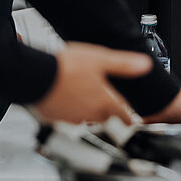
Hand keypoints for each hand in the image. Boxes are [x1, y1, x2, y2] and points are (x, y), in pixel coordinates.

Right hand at [33, 42, 151, 123]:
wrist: (35, 76)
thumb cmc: (66, 67)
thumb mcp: (101, 59)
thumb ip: (124, 65)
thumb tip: (145, 65)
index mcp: (103, 102)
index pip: (122, 115)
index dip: (128, 117)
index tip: (132, 121)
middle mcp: (88, 113)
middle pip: (104, 118)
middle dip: (108, 113)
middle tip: (108, 106)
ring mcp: (70, 117)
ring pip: (85, 118)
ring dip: (88, 111)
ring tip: (86, 99)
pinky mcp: (54, 117)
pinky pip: (66, 116)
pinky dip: (69, 110)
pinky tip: (66, 99)